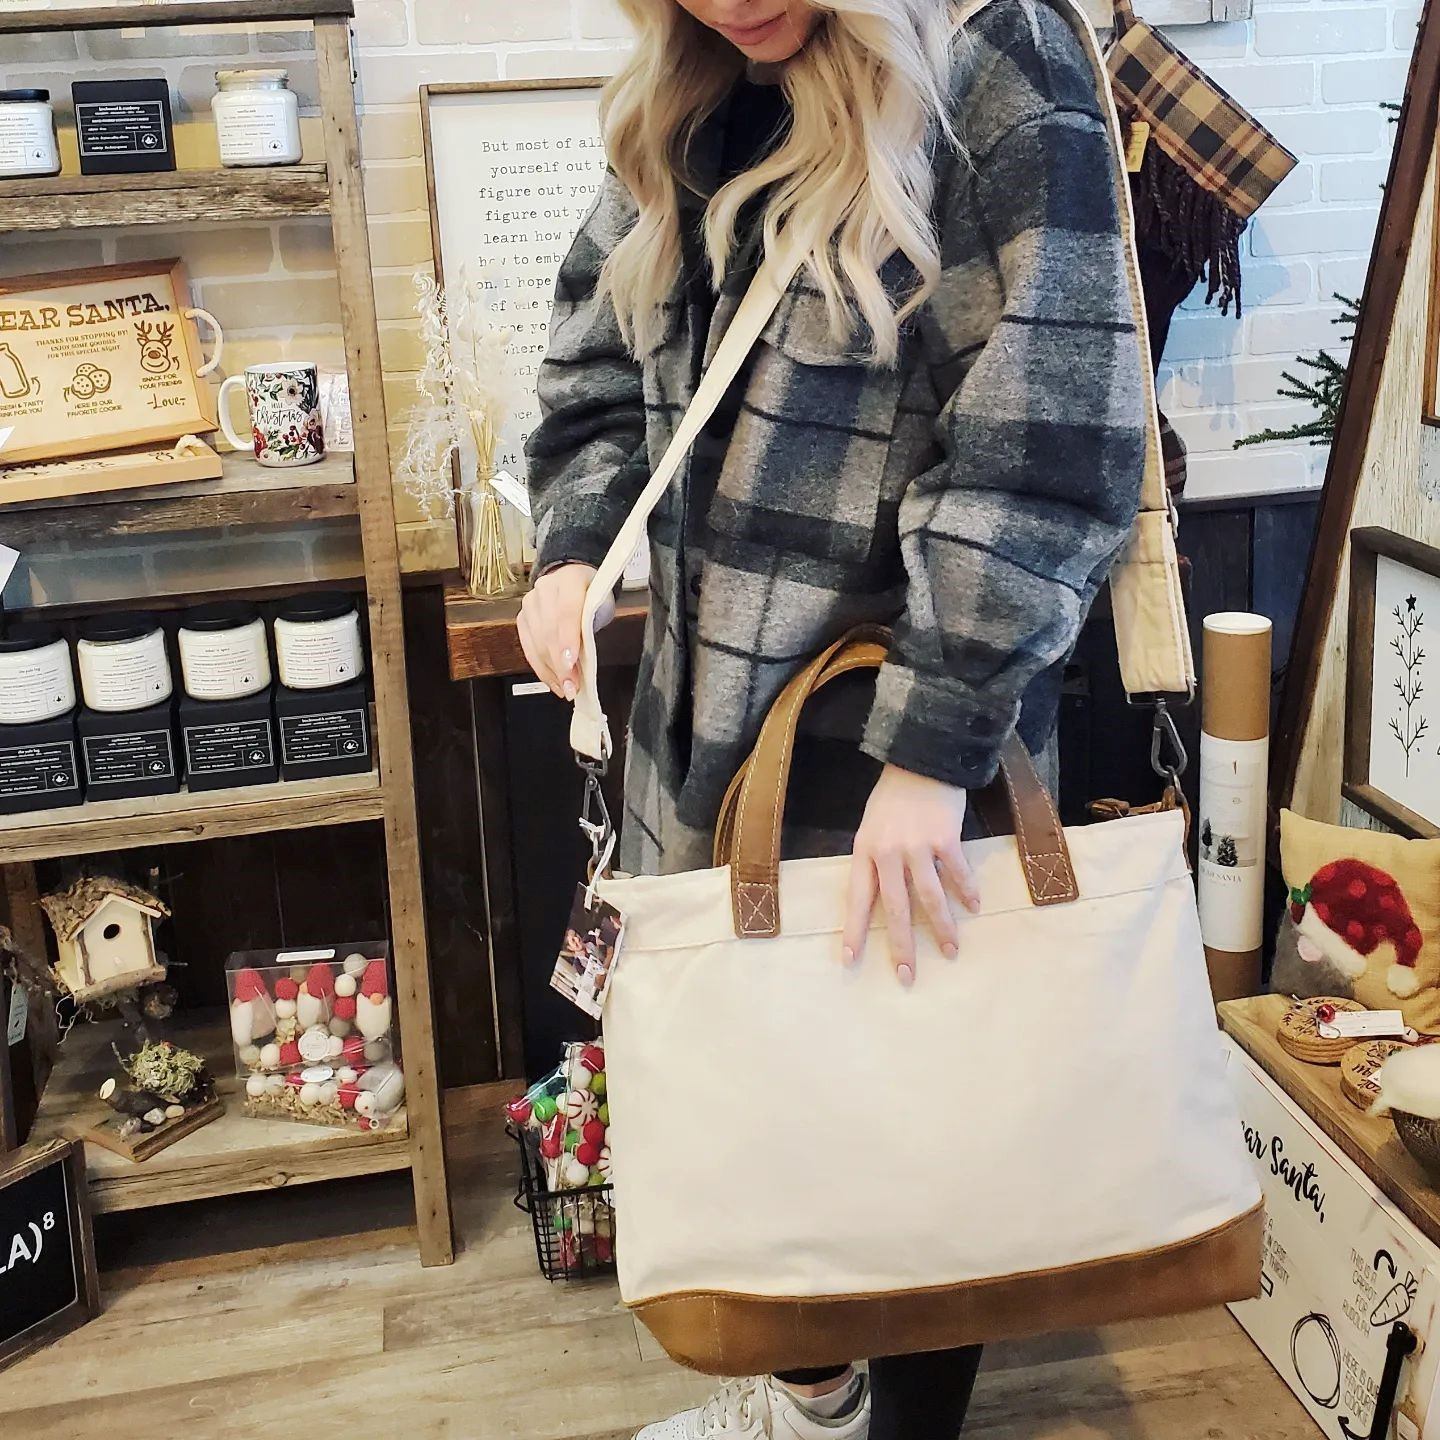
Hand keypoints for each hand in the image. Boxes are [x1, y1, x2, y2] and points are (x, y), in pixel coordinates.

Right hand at [517, 563, 614, 699]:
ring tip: (565, 688)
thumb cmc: (589, 592)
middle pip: (549, 631)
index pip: (567, 612)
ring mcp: (530, 604)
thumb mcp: (600, 603)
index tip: (571, 664)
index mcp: (569, 579)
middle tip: (572, 686)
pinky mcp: (522, 618)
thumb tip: (585, 659)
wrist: (570, 577)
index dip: (568, 640)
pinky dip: (542, 668)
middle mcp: (545, 589)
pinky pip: (529, 648)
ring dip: (552, 671)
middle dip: (561, 664)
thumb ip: (592, 625)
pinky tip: (553, 681)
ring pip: (537, 643)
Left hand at [843, 765, 980, 986]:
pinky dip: (967, 892)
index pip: (857, 899)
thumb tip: (887, 897)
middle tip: (907, 976)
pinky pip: (957, 873)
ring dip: (941, 928)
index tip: (850, 961)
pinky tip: (974, 907)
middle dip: (901, 946)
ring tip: (950, 951)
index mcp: (865, 850)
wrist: (921, 759)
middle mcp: (888, 852)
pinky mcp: (946, 838)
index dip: (854, 931)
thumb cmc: (894, 796)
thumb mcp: (872, 827)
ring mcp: (917, 846)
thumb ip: (877, 860)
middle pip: (895, 908)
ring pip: (930, 898)